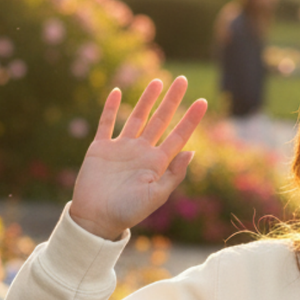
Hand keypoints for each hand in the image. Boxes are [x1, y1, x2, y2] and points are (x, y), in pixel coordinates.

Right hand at [70, 78, 207, 239]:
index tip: (203, 102)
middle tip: (182, 80)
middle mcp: (141, 152)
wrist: (96, 219)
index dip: (190, 119)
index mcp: (157, 163)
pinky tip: (117, 92)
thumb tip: (191, 152)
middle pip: (160, 120)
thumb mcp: (156, 196)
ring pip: (137, 117)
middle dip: (171, 100)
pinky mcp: (101, 148)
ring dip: (147, 99)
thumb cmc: (128, 212)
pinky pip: (107, 123)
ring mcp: (121, 148)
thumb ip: (174, 175)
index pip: (178, 136)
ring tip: (157, 82)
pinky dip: (111, 108)